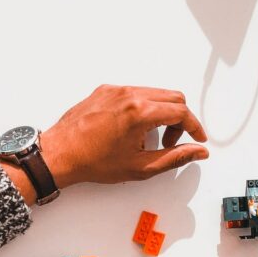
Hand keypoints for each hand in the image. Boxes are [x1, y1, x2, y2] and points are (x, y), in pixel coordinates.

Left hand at [38, 85, 207, 188]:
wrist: (59, 155)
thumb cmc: (93, 161)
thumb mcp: (141, 166)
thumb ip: (176, 157)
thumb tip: (198, 151)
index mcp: (140, 112)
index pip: (181, 111)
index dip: (194, 127)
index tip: (198, 138)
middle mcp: (129, 95)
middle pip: (172, 97)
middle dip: (179, 119)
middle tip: (172, 140)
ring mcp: (116, 90)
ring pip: (154, 93)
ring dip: (161, 112)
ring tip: (149, 137)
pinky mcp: (105, 90)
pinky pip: (135, 92)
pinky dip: (143, 107)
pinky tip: (133, 128)